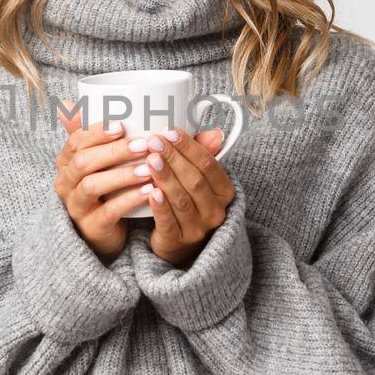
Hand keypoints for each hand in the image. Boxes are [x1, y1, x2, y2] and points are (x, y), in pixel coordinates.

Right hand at [53, 99, 152, 262]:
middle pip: (83, 161)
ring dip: (122, 175)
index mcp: (68, 160)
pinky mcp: (91, 227)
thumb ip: (116, 132)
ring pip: (92, 186)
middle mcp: (66, 181)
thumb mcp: (108, 158)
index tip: (123, 124)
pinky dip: (128, 200)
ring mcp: (76, 205)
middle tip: (145, 144)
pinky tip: (149, 193)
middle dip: (114, 151)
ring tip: (149, 168)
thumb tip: (144, 105)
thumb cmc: (109, 185)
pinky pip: (107, 212)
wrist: (105, 229)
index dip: (97, 131)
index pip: (76, 140)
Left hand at [142, 126, 234, 267]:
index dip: (189, 147)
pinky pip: (169, 222)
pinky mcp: (177, 241)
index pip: (208, 165)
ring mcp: (198, 229)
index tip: (169, 131)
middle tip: (154, 141)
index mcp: (225, 192)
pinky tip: (151, 192)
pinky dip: (160, 206)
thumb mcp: (198, 179)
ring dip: (166, 177)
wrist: (177, 242)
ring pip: (181, 199)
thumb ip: (202, 155)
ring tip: (150, 159)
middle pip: (194, 180)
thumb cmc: (188, 202)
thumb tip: (215, 133)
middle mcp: (216, 211)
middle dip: (174, 158)